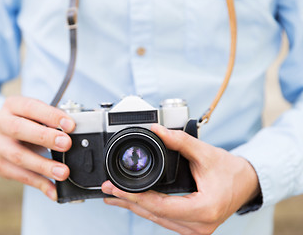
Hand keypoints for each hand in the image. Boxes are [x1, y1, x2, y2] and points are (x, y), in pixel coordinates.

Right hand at [0, 96, 74, 200]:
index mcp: (13, 105)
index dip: (51, 115)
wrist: (5, 133)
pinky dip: (39, 184)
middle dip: (45, 137)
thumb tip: (74, 132)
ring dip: (43, 166)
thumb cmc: (28, 122)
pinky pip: (20, 176)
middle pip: (19, 129)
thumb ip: (53, 121)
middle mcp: (0, 123)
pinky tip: (54, 190)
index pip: (31, 107)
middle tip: (66, 144)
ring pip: (18, 156)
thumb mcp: (38, 115)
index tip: (70, 125)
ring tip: (63, 172)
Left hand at [102, 124, 259, 234]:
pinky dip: (147, 209)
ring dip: (135, 207)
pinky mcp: (191, 227)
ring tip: (113, 197)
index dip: (135, 196)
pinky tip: (133, 202)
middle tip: (107, 190)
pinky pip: (163, 219)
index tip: (115, 188)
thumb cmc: (230, 171)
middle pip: (154, 215)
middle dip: (128, 202)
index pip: (160, 206)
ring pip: (156, 219)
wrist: (247, 183)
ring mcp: (194, 230)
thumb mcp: (205, 153)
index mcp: (204, 209)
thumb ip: (179, 141)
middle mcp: (199, 225)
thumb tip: (157, 130)